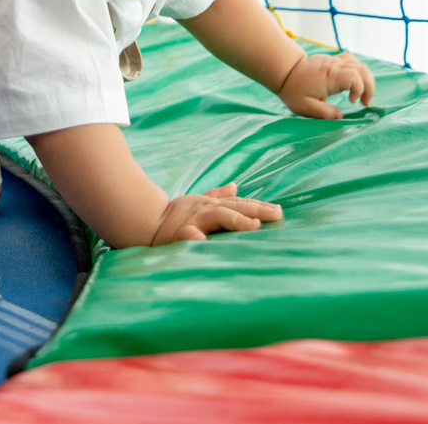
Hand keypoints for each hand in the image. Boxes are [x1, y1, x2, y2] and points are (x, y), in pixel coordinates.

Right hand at [152, 182, 282, 244]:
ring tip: (253, 225)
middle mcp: (207, 210)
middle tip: (276, 214)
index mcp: (213, 205)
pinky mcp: (180, 233)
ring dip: (235, 220)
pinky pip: (188, 235)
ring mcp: (195, 220)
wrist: (148, 221)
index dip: (259, 207)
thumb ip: (218, 195)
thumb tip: (236, 185)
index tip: (278, 211)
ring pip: (217, 217)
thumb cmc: (178, 215)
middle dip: (255, 211)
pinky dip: (194, 237)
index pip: (240, 204)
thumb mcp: (199, 202)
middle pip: (235, 208)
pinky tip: (203, 241)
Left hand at [278, 52, 374, 119]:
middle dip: (369, 86)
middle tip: (365, 102)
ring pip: (359, 64)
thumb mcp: (305, 107)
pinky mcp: (332, 60)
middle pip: (362, 69)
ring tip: (362, 94)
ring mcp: (334, 61)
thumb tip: (340, 116)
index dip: (359, 89)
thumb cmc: (294, 91)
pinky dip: (358, 71)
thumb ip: (324, 113)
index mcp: (329, 77)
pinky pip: (352, 60)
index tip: (352, 102)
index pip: (354, 77)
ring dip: (366, 79)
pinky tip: (354, 82)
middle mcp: (334, 66)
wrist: (285, 72)